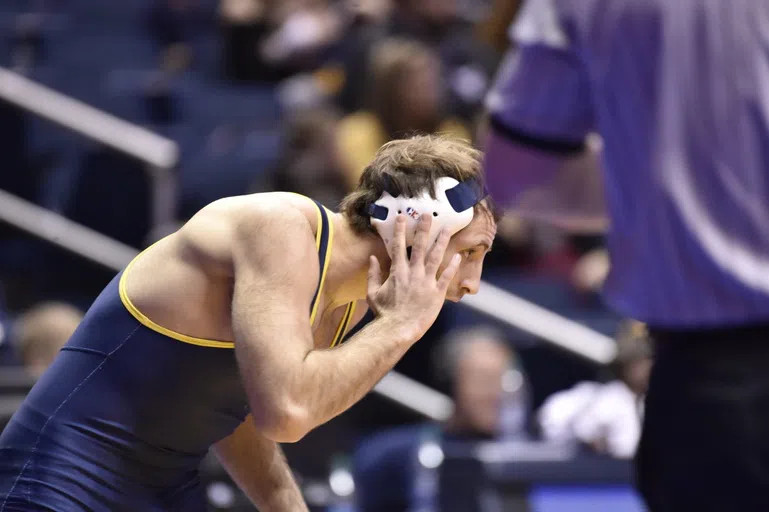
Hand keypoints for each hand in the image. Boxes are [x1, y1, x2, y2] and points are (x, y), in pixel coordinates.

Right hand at [367, 214, 460, 341]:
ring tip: (447, 229)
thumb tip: (372, 257)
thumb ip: (373, 274)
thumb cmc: (384, 313)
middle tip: (428, 215)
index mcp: (398, 271)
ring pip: (436, 257)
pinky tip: (458, 255)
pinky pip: (446, 277)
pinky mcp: (437, 293)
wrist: (398, 329)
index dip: (400, 230)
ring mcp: (426, 282)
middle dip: (424, 229)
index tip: (403, 217)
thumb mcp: (373, 293)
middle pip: (420, 246)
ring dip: (441, 242)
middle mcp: (413, 273)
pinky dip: (452, 266)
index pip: (398, 246)